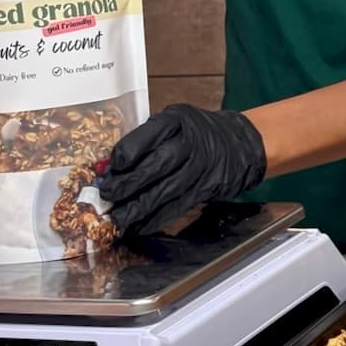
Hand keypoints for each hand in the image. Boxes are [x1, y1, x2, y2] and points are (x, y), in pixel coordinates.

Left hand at [98, 105, 267, 237]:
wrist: (239, 144)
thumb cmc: (195, 133)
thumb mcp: (175, 122)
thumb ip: (148, 139)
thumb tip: (111, 168)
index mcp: (177, 120)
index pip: (149, 134)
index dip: (128, 152)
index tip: (110, 167)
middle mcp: (191, 143)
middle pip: (157, 165)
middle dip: (129, 183)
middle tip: (107, 195)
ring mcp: (201, 168)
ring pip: (166, 190)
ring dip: (139, 207)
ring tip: (118, 217)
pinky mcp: (207, 188)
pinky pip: (178, 206)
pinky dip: (157, 218)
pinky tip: (140, 225)